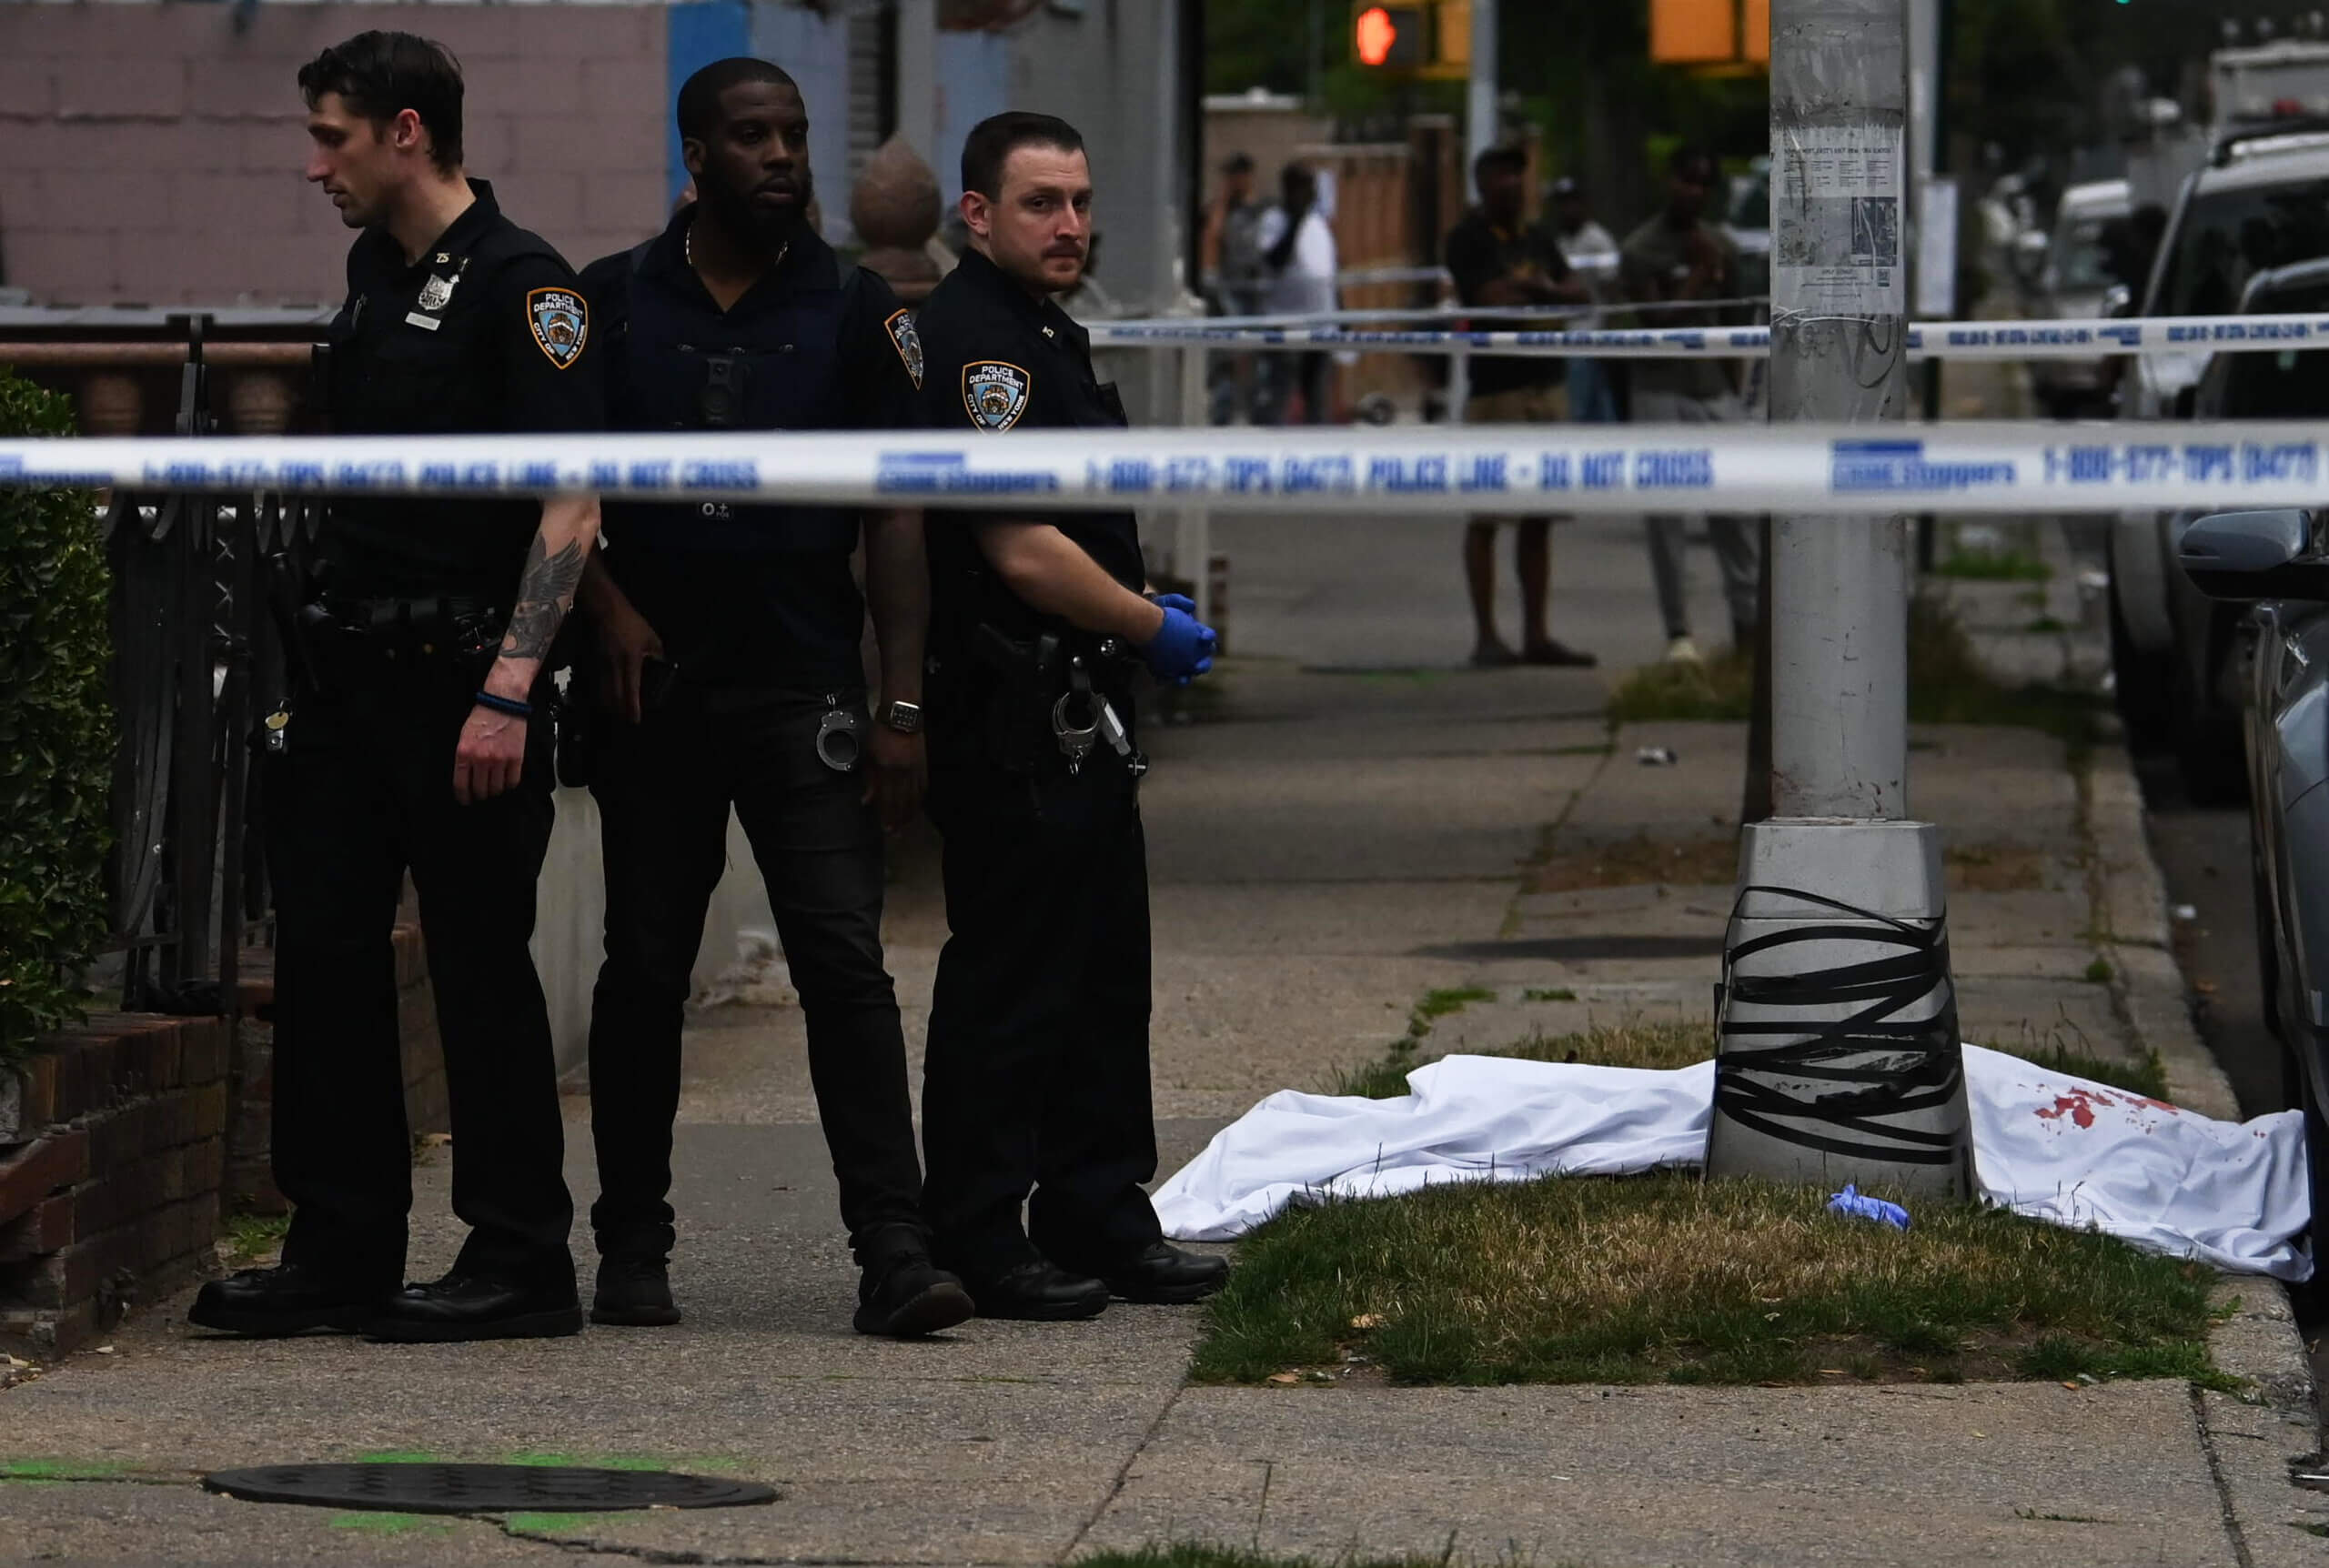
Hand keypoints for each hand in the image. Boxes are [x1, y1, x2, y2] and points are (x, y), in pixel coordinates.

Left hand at [454, 705, 526, 804]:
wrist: (503, 703)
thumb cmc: (483, 717)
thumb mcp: (464, 736)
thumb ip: (463, 757)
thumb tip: (466, 776)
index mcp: (464, 753)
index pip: (461, 784)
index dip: (464, 796)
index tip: (466, 800)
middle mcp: (481, 759)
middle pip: (480, 789)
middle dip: (480, 794)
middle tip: (481, 794)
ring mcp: (500, 760)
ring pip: (496, 788)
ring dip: (495, 790)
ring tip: (494, 787)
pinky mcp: (516, 758)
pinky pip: (512, 781)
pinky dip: (509, 784)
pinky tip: (506, 782)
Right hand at [594, 600, 664, 723]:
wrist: (606, 611)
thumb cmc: (632, 623)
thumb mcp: (652, 638)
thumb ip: (658, 656)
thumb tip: (662, 669)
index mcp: (631, 661)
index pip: (631, 689)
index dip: (632, 707)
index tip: (635, 719)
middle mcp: (614, 666)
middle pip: (614, 696)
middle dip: (620, 711)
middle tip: (627, 719)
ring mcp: (602, 664)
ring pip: (603, 692)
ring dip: (610, 705)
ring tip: (617, 712)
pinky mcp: (594, 662)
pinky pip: (597, 683)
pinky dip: (602, 693)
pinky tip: (606, 698)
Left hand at [862, 722, 927, 831]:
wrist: (901, 716)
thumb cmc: (880, 733)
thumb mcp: (868, 755)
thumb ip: (869, 779)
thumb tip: (866, 801)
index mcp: (887, 770)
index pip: (887, 800)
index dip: (886, 816)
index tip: (885, 829)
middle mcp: (903, 773)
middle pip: (902, 803)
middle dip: (898, 821)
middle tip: (895, 834)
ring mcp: (915, 770)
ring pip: (914, 798)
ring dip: (909, 814)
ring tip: (905, 826)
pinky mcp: (924, 765)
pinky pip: (923, 788)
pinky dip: (919, 800)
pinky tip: (916, 807)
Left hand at [1142, 593, 1216, 684]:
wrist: (1138, 624)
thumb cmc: (1157, 613)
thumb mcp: (1165, 603)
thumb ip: (1178, 601)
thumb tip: (1192, 606)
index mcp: (1197, 634)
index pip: (1209, 637)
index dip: (1209, 638)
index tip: (1203, 638)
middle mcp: (1192, 650)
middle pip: (1204, 660)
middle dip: (1203, 665)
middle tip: (1196, 666)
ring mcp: (1180, 661)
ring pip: (1188, 673)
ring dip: (1187, 678)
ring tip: (1181, 680)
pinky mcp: (1167, 669)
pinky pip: (1169, 677)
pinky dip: (1166, 678)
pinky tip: (1159, 679)